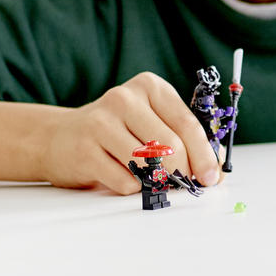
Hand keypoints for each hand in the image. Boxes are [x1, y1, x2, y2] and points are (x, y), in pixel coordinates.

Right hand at [38, 73, 220, 193]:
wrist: (60, 138)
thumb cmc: (116, 133)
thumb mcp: (150, 123)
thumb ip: (182, 139)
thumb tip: (215, 170)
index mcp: (149, 87)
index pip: (186, 123)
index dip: (204, 155)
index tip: (211, 178)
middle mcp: (124, 98)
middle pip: (170, 145)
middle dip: (183, 173)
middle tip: (183, 186)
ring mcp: (101, 122)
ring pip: (148, 164)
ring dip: (157, 181)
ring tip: (151, 180)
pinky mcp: (84, 150)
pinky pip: (125, 181)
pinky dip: (132, 188)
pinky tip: (122, 178)